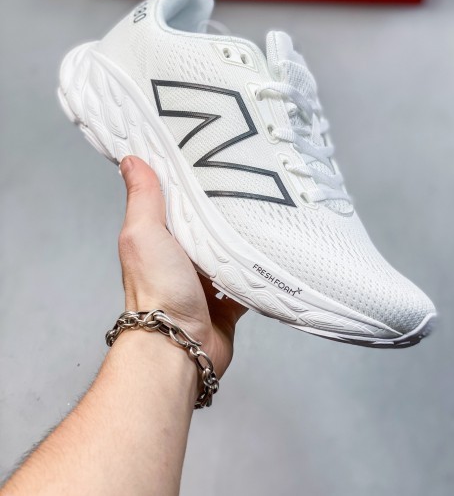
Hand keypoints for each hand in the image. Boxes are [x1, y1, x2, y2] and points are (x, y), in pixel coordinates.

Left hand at [118, 156, 246, 377]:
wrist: (179, 346)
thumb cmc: (157, 292)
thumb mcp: (144, 234)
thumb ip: (143, 198)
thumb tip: (131, 161)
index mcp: (161, 239)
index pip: (176, 201)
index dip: (189, 180)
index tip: (209, 154)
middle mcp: (182, 259)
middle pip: (207, 226)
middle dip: (224, 208)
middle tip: (250, 181)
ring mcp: (206, 282)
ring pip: (231, 252)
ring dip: (244, 239)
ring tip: (268, 211)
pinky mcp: (229, 303)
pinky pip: (249, 281)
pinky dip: (259, 271)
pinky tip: (274, 252)